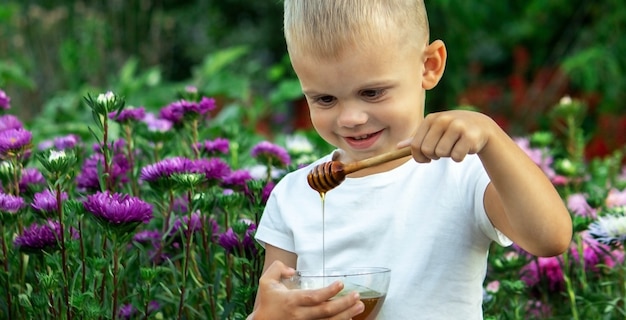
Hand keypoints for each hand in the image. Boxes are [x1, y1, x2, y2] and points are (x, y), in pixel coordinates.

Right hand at [250, 260, 364, 319]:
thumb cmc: (267, 302)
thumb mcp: (266, 281)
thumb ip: (278, 268)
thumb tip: (292, 270)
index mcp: (291, 300)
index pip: (313, 297)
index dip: (329, 291)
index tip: (341, 284)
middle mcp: (300, 314)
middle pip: (326, 311)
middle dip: (344, 304)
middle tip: (357, 296)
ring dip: (346, 315)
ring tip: (359, 307)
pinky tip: (349, 318)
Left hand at [399, 110, 495, 162]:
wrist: (480, 126)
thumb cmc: (452, 131)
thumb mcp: (434, 131)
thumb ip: (417, 138)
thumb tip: (397, 147)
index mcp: (431, 119)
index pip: (415, 145)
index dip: (419, 156)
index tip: (426, 158)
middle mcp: (443, 120)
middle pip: (427, 150)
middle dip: (434, 156)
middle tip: (443, 151)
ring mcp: (457, 126)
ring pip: (442, 154)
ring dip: (448, 155)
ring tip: (455, 145)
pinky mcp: (470, 136)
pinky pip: (456, 156)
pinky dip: (459, 157)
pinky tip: (465, 147)